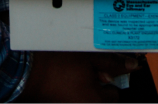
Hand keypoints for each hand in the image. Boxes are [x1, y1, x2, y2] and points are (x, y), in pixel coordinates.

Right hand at [18, 51, 137, 102]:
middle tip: (91, 70)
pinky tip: (68, 79)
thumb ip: (112, 64)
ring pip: (87, 100)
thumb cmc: (57, 65)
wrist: (28, 71)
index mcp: (95, 103)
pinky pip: (74, 100)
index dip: (111, 80)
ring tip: (78, 73)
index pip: (114, 97)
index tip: (106, 70)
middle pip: (101, 102)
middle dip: (99, 87)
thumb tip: (130, 65)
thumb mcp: (89, 58)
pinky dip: (74, 91)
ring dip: (86, 89)